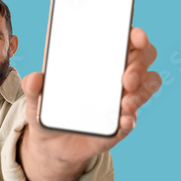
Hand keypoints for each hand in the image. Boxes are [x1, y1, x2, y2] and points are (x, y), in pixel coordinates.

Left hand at [19, 27, 161, 180]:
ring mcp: (121, 100)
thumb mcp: (37, 99)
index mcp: (98, 60)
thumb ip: (33, 88)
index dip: (135, 36)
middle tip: (127, 78)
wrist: (52, 144)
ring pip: (147, 86)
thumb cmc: (49, 110)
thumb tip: (33, 78)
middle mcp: (115, 76)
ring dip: (141, 92)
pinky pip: (133, 119)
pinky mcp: (120, 124)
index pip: (125, 40)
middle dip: (139, 64)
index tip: (136, 37)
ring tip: (125, 103)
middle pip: (144, 59)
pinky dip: (130, 119)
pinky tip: (122, 121)